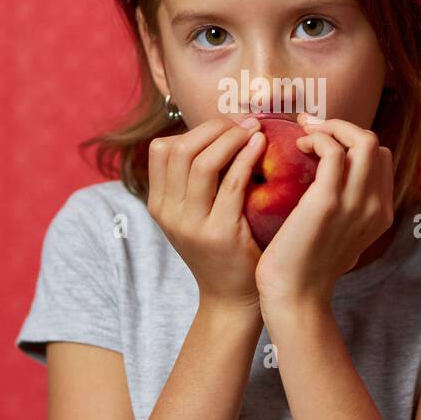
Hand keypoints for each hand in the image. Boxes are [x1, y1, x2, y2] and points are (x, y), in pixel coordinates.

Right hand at [146, 115, 265, 313]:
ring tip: (255, 129)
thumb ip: (196, 181)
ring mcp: (191, 224)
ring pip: (202, 162)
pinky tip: (261, 145)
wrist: (231, 298)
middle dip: (215, 127)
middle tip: (244, 121)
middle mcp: (168, 213)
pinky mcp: (219, 233)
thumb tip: (217, 133)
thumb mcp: (195, 215)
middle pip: (181, 149)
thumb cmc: (221, 249)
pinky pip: (232, 183)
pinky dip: (246, 156)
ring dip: (231, 137)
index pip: (162, 149)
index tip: (226, 125)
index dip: (195, 130)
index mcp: (158, 204)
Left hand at [254, 115, 394, 310]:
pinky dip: (317, 138)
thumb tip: (330, 181)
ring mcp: (356, 204)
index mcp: (381, 213)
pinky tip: (297, 146)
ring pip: (362, 140)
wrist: (295, 297)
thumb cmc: (306, 266)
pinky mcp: (328, 201)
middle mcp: (376, 207)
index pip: (380, 158)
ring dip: (330, 127)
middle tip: (310, 127)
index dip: (352, 141)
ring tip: (305, 133)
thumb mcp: (338, 236)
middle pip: (375, 144)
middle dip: (342, 126)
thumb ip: (345, 211)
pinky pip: (332, 150)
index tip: (322, 139)